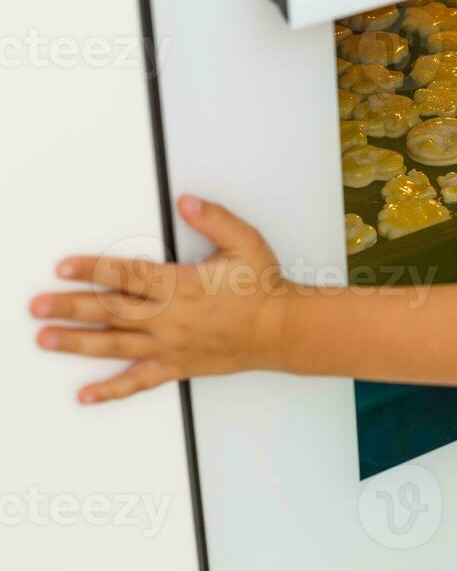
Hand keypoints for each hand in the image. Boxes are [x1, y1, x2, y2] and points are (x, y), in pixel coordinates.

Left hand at [31, 196, 289, 404]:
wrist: (281, 329)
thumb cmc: (263, 288)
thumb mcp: (246, 243)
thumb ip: (215, 219)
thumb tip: (187, 202)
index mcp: (181, 286)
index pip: (127, 275)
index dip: (93, 269)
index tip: (64, 267)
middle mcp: (169, 318)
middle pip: (110, 312)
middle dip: (69, 307)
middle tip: (37, 306)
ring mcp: (169, 346)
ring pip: (114, 345)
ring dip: (76, 343)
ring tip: (45, 339)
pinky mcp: (175, 366)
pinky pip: (137, 382)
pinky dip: (109, 391)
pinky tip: (86, 394)